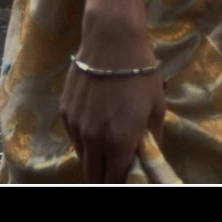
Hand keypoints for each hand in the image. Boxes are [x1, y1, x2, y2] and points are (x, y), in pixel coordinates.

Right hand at [59, 17, 166, 183]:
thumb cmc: (140, 73)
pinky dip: (84, 139)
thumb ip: (152, 139)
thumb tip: (149, 157)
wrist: (112, 40)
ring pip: (82, 157)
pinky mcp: (65, 114)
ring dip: (94, 158)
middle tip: (116, 166)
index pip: (114, 180)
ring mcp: (76, 127)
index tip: (127, 177)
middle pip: (94, 175)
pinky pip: (74, 138)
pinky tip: (96, 123)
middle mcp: (93, 140)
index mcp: (119, 142)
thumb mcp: (157, 106)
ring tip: (107, 144)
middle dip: (105, 176)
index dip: (121, 182)